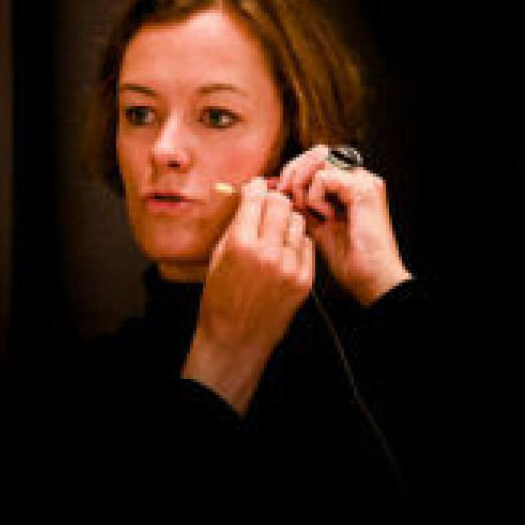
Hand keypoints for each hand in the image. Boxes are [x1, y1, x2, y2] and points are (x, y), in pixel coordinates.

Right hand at [181, 177, 314, 413]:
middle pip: (281, 204)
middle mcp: (267, 253)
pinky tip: (283, 250)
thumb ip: (235, 225)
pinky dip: (296, 242)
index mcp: (240, 244)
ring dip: (286, 221)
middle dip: (273, 200)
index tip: (256, 187)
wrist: (236, 338)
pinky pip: (306, 244)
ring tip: (275, 232)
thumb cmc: (221, 299)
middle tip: (267, 206)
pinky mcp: (303, 279)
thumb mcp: (218, 256)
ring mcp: (288, 266)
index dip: (255, 188)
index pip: (256, 197)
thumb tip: (247, 198)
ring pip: (297, 221)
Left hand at [278, 145, 411, 306]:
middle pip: (317, 152)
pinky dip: (315, 196)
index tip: (280, 192)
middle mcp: (359, 178)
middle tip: (285, 194)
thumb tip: (277, 188)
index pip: (316, 158)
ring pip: (320, 160)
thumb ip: (302, 203)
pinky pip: (325, 177)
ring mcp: (364, 181)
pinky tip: (325, 216)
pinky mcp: (363, 189)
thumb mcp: (316, 224)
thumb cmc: (349, 258)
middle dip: (294, 171)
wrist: (371, 278)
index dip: (294, 170)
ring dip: (302, 182)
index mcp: (350, 184)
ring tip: (306, 208)